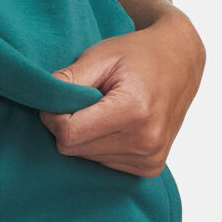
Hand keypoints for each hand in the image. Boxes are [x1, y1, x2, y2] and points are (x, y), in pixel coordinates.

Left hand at [37, 10, 204, 176]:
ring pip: (86, 159)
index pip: (68, 133)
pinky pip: (104, 164)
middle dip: (68, 125)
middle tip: (83, 99)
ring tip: (104, 109)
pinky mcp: (150, 168)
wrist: (180, 61)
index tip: (60, 96)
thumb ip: (68, 79)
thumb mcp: (100, 55)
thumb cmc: (138, 53)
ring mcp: (150, 158)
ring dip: (85, 136)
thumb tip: (41, 102)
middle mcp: (146, 141)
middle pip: (74, 149)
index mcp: (134, 111)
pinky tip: (114, 123)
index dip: (53, 115)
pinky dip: (100, 144)